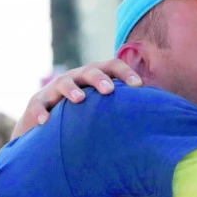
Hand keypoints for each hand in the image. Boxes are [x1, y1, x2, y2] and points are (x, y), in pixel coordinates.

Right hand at [13, 59, 142, 138]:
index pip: (112, 67)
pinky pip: (38, 106)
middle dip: (100, 79)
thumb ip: (126, 108)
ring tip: (80, 100)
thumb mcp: (104, 111)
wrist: (46, 129)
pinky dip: (41, 113)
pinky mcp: (36, 104)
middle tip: (110, 90)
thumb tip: (160, 115)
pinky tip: (45, 122)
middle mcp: (75, 78)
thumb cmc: (84, 118)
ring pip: (63, 83)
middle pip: (89, 71)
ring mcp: (54, 90)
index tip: (140, 86)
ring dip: (71, 90)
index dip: (125, 73)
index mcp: (94, 78)